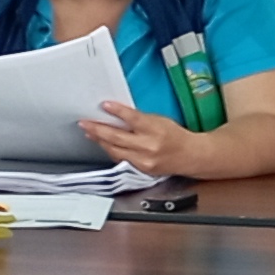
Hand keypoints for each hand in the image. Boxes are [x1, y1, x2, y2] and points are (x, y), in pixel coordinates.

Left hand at [81, 99, 195, 177]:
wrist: (190, 156)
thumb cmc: (175, 136)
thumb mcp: (160, 120)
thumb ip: (139, 119)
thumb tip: (117, 115)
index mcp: (155, 129)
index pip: (133, 119)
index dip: (117, 111)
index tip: (104, 105)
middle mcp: (149, 146)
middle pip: (117, 137)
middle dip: (98, 129)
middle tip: (85, 123)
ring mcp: (144, 160)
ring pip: (115, 150)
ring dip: (100, 140)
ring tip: (89, 132)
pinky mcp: (141, 169)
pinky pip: (120, 159)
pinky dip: (110, 150)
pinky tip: (103, 143)